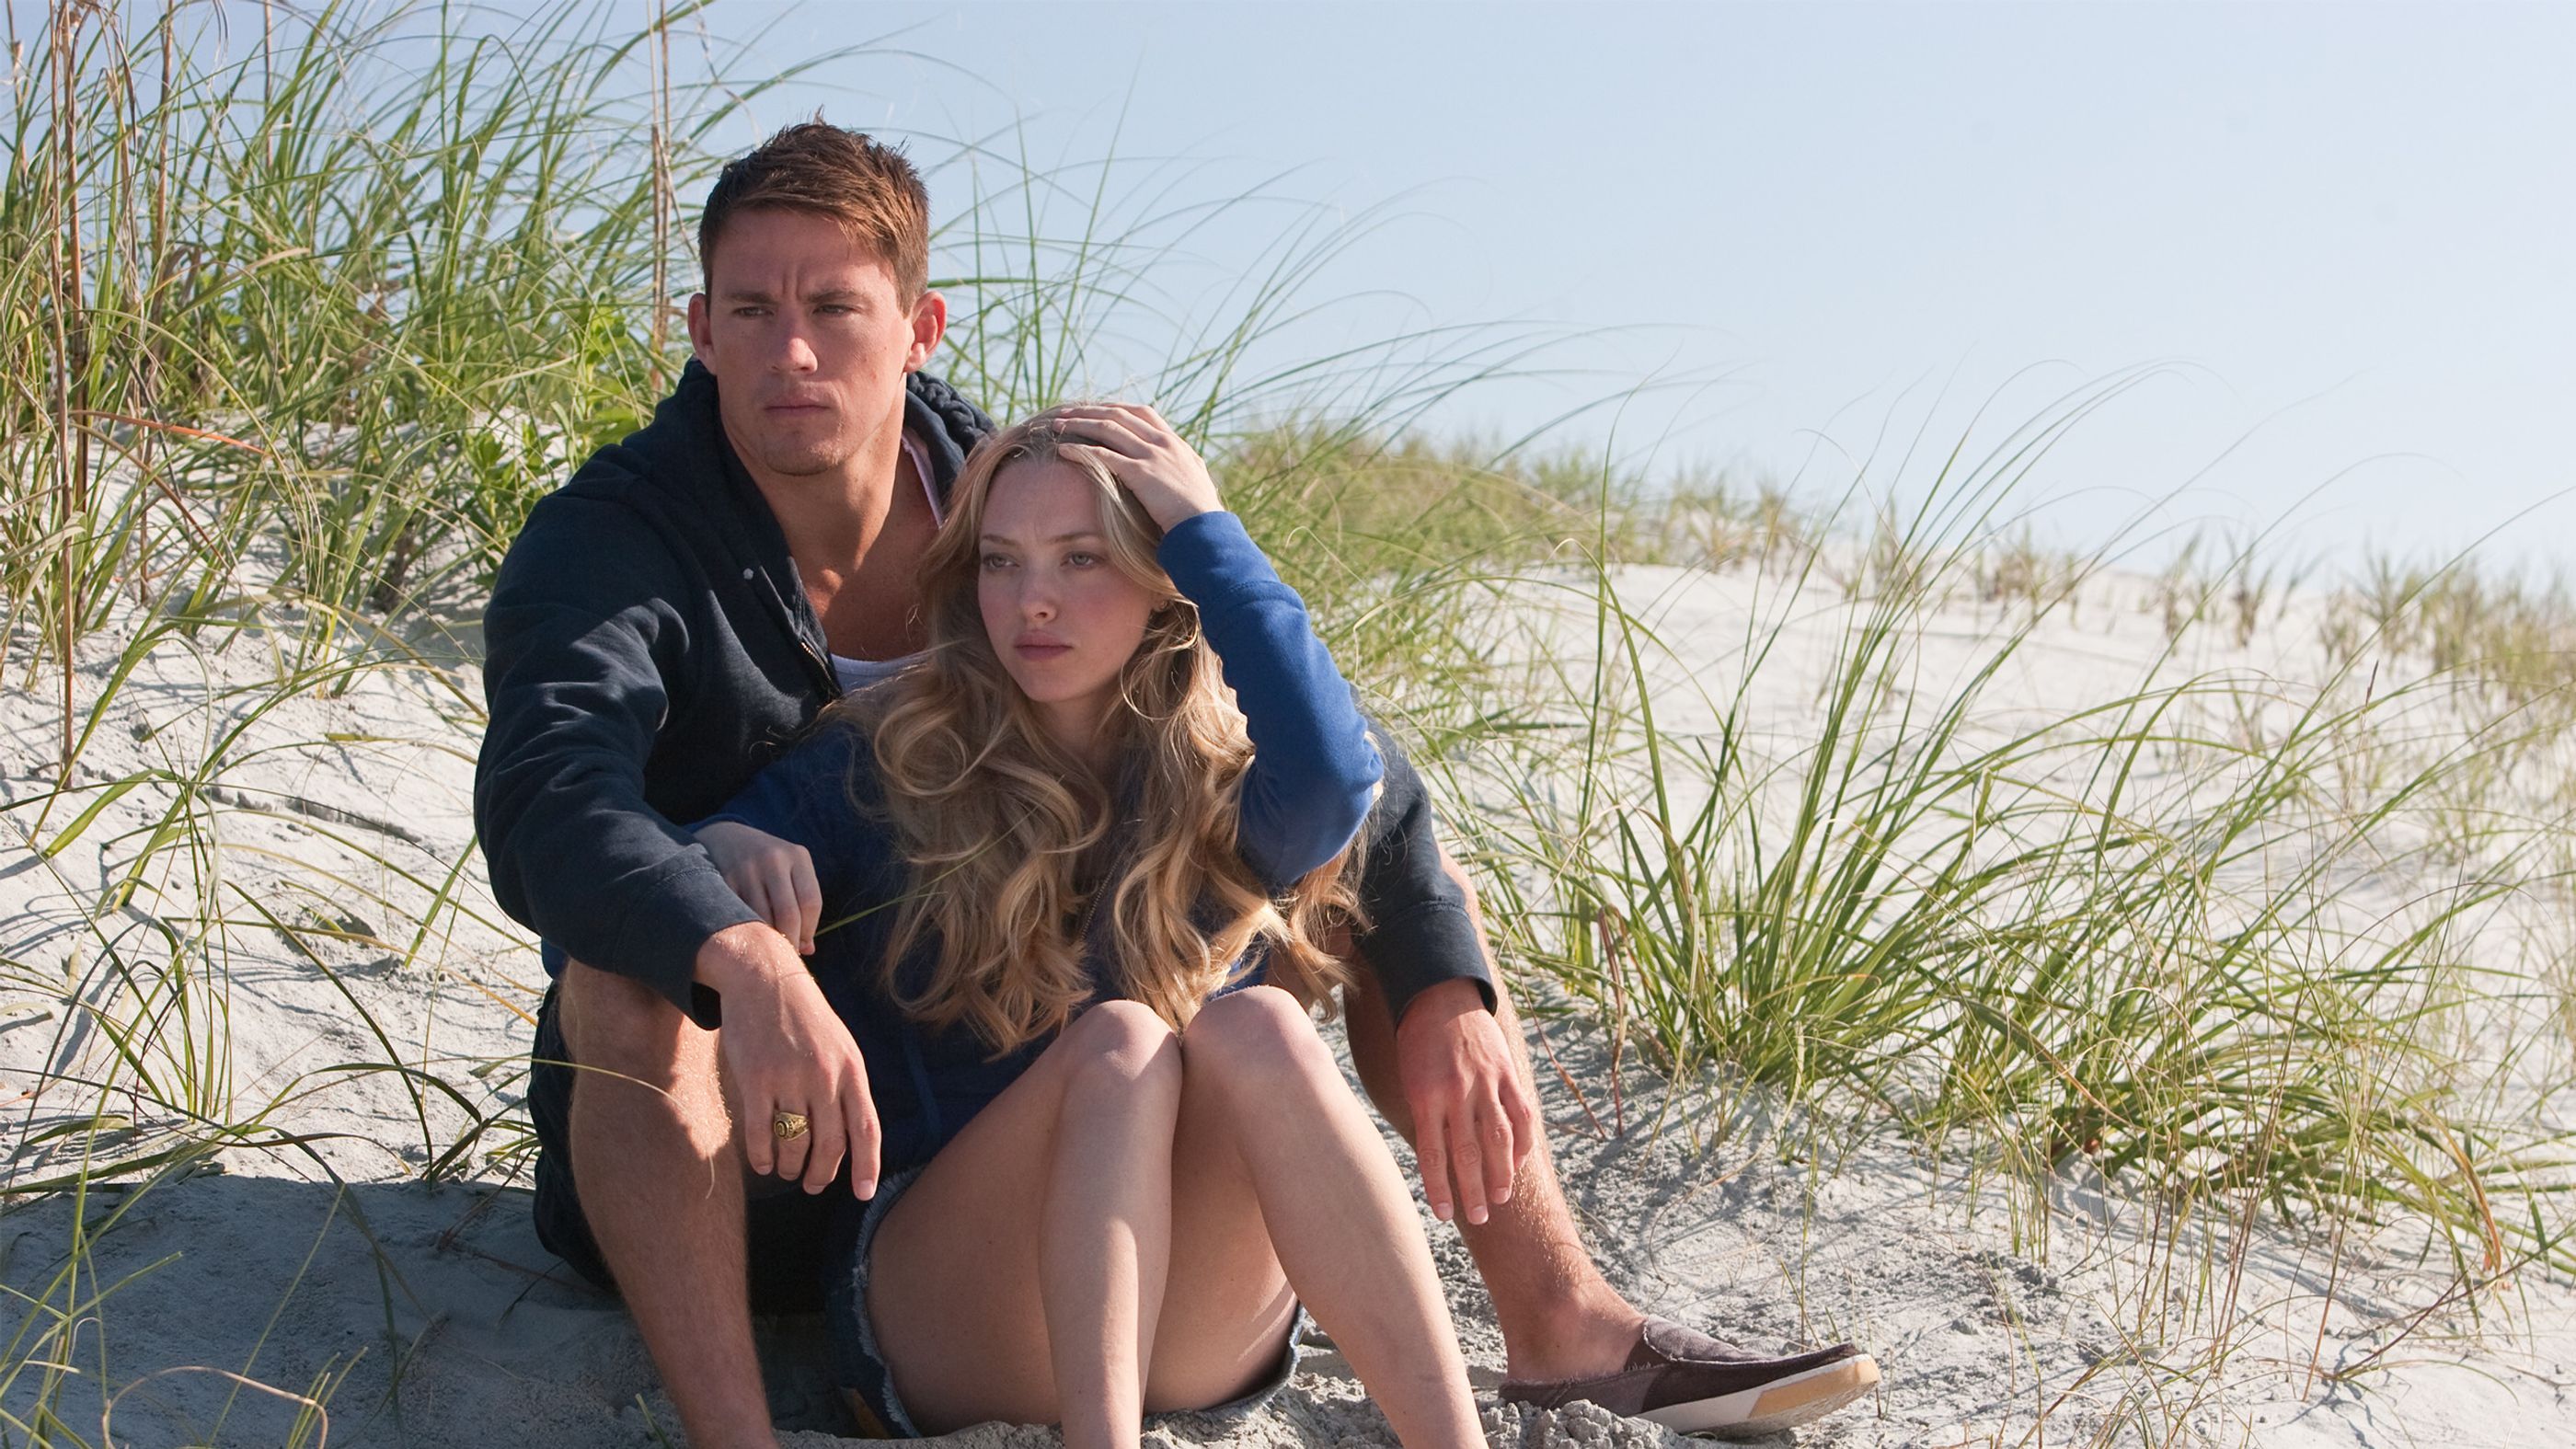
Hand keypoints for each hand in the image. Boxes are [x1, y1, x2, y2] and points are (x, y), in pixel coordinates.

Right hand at [695, 922, 881, 1196]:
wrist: (763, 979)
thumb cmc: (804, 1017)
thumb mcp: (839, 1044)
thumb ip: (846, 1086)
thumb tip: (851, 1137)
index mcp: (851, 1068)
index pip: (865, 1128)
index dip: (867, 1165)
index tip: (862, 1193)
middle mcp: (824, 1075)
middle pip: (829, 1144)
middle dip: (822, 1173)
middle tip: (813, 1185)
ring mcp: (789, 1077)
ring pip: (794, 1143)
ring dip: (791, 1167)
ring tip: (788, 1171)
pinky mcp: (755, 1079)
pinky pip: (761, 1132)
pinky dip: (762, 1156)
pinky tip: (763, 1163)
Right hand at [698, 821, 819, 953]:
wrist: (726, 839)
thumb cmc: (768, 864)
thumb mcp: (790, 871)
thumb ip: (802, 904)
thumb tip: (808, 950)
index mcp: (797, 856)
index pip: (811, 902)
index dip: (809, 930)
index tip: (803, 945)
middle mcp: (774, 859)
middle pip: (788, 914)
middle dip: (790, 941)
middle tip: (784, 955)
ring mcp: (747, 868)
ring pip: (762, 918)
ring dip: (767, 940)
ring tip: (767, 948)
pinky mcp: (725, 879)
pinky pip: (739, 915)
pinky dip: (746, 931)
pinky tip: (748, 937)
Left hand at [1049, 402, 1221, 530]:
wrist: (1206, 529)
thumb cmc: (1201, 516)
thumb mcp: (1195, 484)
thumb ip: (1182, 471)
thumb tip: (1178, 474)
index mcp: (1176, 443)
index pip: (1141, 413)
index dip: (1115, 409)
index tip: (1095, 410)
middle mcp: (1163, 443)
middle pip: (1119, 415)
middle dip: (1090, 411)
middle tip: (1067, 412)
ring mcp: (1152, 456)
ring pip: (1108, 428)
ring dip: (1079, 423)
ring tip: (1057, 425)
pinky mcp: (1141, 473)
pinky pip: (1103, 455)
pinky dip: (1081, 449)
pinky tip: (1063, 450)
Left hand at [1395, 977, 1535, 1226]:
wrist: (1440, 997)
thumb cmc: (1417, 1044)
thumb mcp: (1409, 1080)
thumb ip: (1426, 1118)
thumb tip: (1438, 1163)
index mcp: (1425, 1096)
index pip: (1433, 1155)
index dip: (1439, 1189)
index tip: (1444, 1214)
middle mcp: (1456, 1092)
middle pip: (1468, 1153)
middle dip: (1473, 1190)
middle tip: (1478, 1218)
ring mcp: (1485, 1081)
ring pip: (1498, 1137)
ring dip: (1502, 1173)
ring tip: (1501, 1198)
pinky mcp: (1506, 1072)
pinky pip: (1520, 1113)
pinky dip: (1522, 1141)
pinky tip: (1519, 1162)